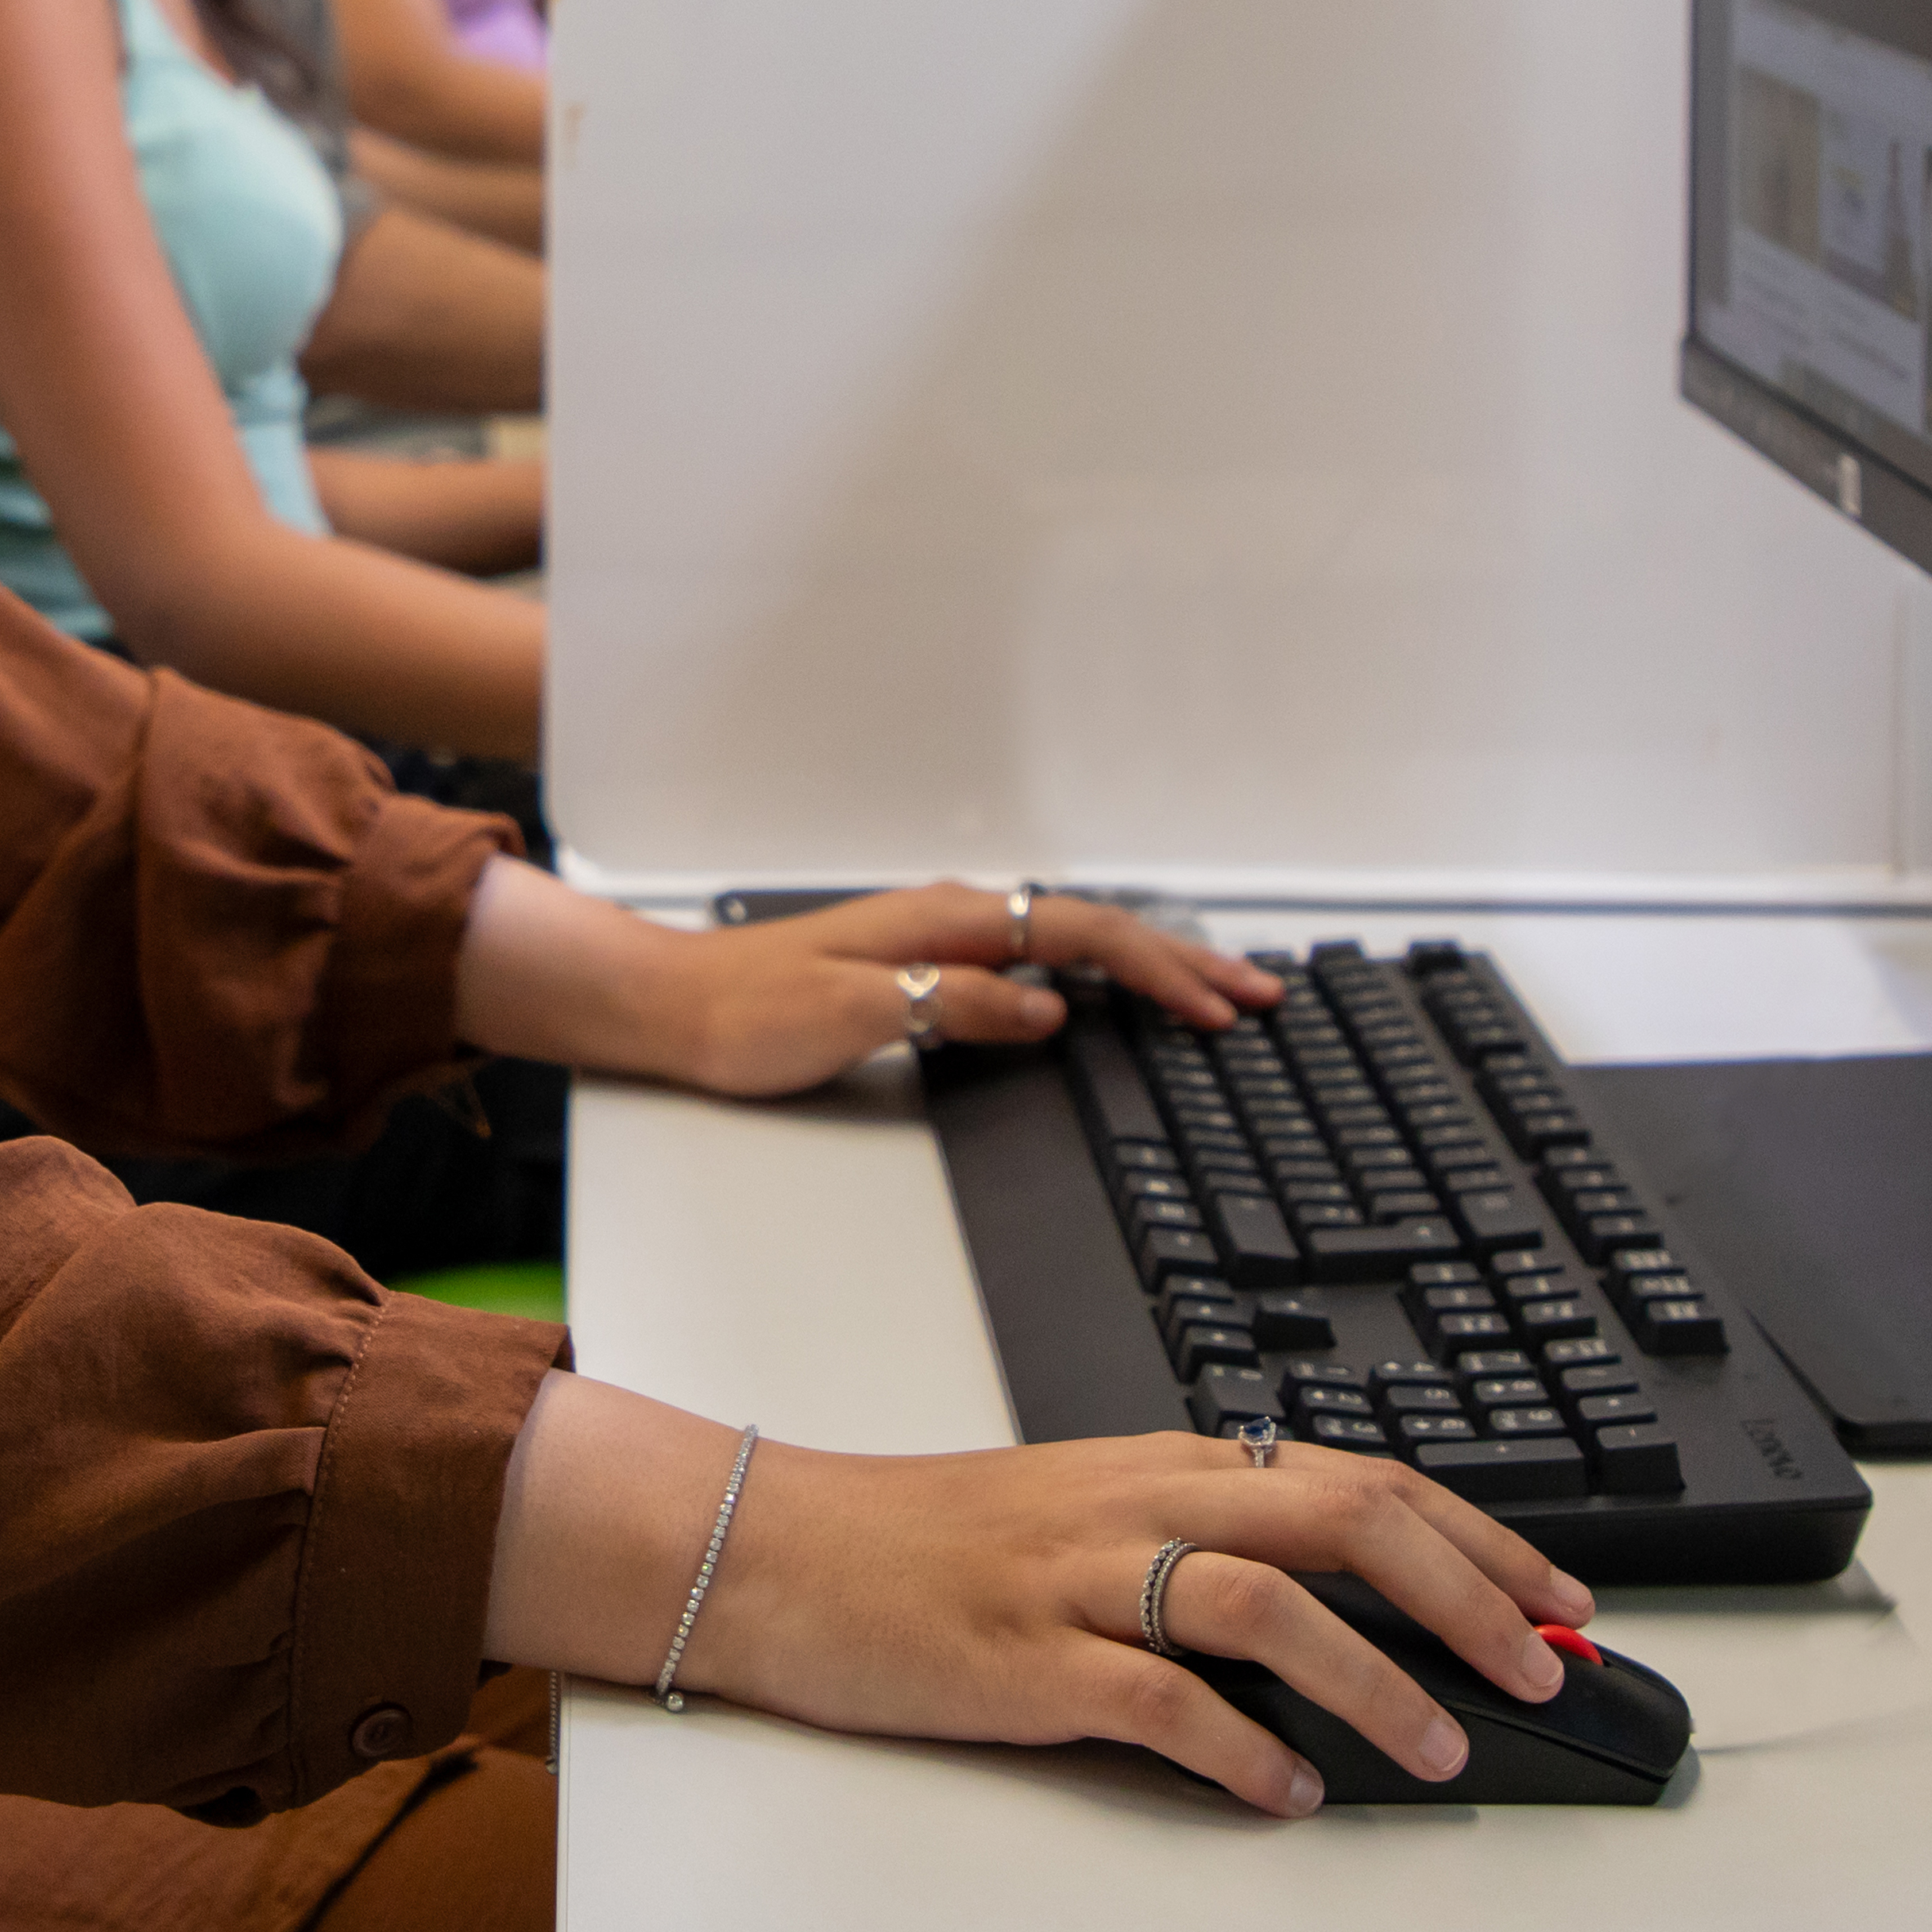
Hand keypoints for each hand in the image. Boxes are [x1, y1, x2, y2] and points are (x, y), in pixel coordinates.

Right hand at [488, 1383, 1592, 1814]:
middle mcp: (1140, 1505)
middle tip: (1541, 1666)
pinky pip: (1157, 1698)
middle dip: (1465, 1594)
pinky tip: (1287, 1789)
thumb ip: (1206, 1536)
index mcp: (1167, 1465)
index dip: (1478, 1536)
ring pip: (1266, 1600)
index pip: (1360, 1475)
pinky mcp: (1024, 1657)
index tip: (1561, 1597)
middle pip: (1342, 1516)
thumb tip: (1343, 1599)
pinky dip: (1240, 1746)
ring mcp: (1081, 1578)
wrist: (783, 1550)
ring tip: (1436, 1746)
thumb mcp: (1087, 1510)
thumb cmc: (933, 1541)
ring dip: (1373, 1677)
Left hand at [653, 882, 1279, 1099]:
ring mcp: (943, 940)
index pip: (1080, 936)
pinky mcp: (928, 968)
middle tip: (1260, 993)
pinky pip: (1037, 961)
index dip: (1159, 972)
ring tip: (1215, 990)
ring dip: (1149, 965)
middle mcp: (952, 919)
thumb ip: (952, 1005)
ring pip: (1071, 943)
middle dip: (1182, 960)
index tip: (1219, 1008)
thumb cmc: (745, 1013)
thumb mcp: (849, 1011)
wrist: (671, 1007)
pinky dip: (1097, 976)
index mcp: (944, 921)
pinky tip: (1115, 994)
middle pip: (1093, 930)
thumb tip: (1044, 1007)